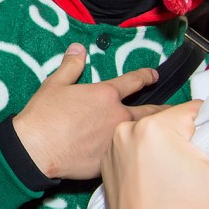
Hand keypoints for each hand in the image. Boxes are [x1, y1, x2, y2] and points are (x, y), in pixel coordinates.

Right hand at [13, 43, 162, 179]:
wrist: (36, 149)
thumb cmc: (44, 114)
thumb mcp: (54, 84)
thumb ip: (70, 65)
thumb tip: (78, 48)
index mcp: (105, 95)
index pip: (133, 82)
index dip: (146, 76)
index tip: (154, 75)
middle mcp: (116, 116)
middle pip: (149, 111)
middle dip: (162, 109)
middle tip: (173, 109)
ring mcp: (116, 139)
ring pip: (141, 134)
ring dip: (151, 131)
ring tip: (159, 132)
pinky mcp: (109, 160)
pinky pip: (124, 153)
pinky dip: (129, 151)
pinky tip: (131, 153)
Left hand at [103, 100, 208, 208]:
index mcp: (153, 128)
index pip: (193, 110)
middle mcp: (125, 134)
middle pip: (169, 124)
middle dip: (186, 140)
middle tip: (195, 167)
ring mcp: (111, 151)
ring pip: (150, 139)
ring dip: (165, 151)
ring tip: (177, 178)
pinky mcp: (106, 169)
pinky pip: (133, 155)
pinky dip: (147, 163)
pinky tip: (160, 184)